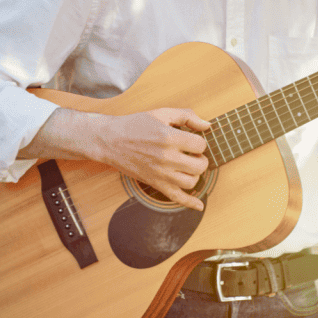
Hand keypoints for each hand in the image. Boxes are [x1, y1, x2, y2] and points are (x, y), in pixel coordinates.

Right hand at [96, 108, 210, 210]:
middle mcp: (166, 158)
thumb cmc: (136, 125)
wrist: (110, 141)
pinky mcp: (155, 184)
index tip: (191, 140)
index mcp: (169, 138)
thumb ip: (187, 116)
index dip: (199, 142)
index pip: (200, 145)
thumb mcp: (162, 113)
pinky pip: (176, 198)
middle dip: (201, 159)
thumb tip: (207, 125)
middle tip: (193, 155)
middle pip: (199, 166)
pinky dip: (190, 202)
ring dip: (195, 174)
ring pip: (192, 182)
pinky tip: (199, 204)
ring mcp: (161, 173)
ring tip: (188, 167)